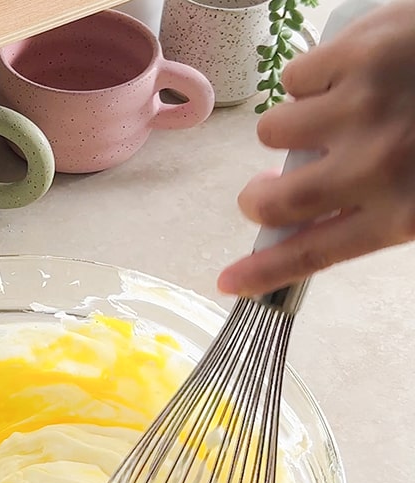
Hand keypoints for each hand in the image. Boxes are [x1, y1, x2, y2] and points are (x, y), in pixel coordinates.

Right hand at [218, 0, 414, 296]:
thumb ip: (383, 213)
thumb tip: (313, 225)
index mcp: (406, 211)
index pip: (314, 254)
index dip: (264, 274)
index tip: (230, 282)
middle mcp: (377, 166)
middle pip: (273, 201)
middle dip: (259, 198)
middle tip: (266, 189)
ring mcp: (361, 106)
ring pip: (276, 131)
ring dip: (297, 126)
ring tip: (338, 113)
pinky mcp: (355, 54)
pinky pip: (296, 77)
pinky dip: (316, 76)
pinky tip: (353, 71)